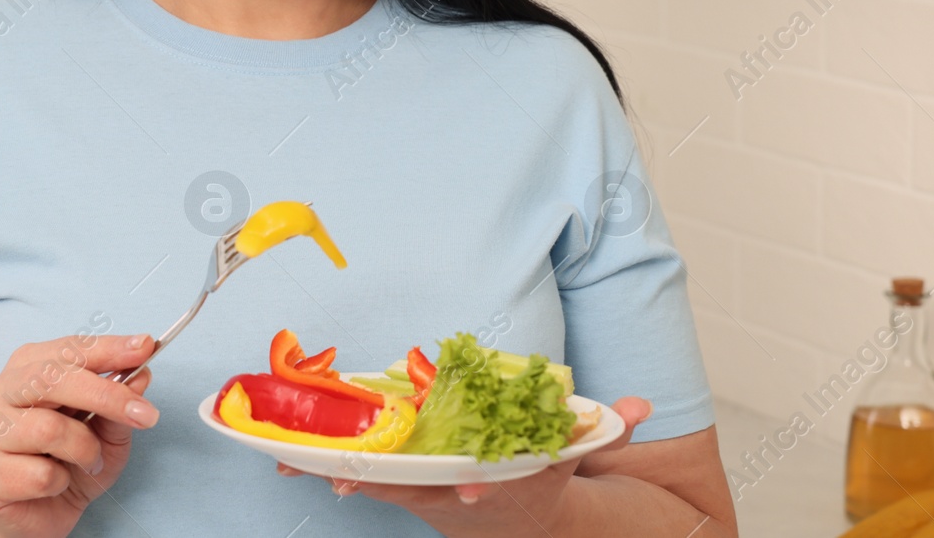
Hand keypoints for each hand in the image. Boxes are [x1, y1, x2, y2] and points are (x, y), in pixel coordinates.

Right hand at [0, 333, 159, 537]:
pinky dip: (61, 482)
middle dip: (107, 395)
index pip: (72, 348)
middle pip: (54, 378)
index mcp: (31, 365)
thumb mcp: (106, 430)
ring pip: (49, 429)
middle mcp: (5, 390)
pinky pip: (40, 474)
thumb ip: (121, 402)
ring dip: (85, 450)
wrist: (35, 512)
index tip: (146, 348)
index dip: (110, 348)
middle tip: (145, 415)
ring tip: (90, 462)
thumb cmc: (70, 460)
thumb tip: (141, 374)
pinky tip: (55, 483)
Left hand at [278, 396, 654, 537]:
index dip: (478, 486)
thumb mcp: (580, 457)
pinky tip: (291, 458)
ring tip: (291, 460)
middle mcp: (458, 495)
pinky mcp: (406, 489)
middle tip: (343, 473)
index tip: (469, 490)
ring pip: (380, 484)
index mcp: (500, 484)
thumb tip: (642, 408)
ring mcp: (428, 495)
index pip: (488, 484)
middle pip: (416, 487)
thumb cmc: (546, 478)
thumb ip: (607, 429)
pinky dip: (331, 468)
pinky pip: (365, 478)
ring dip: (339, 471)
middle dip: (381, 480)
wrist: (527, 525)